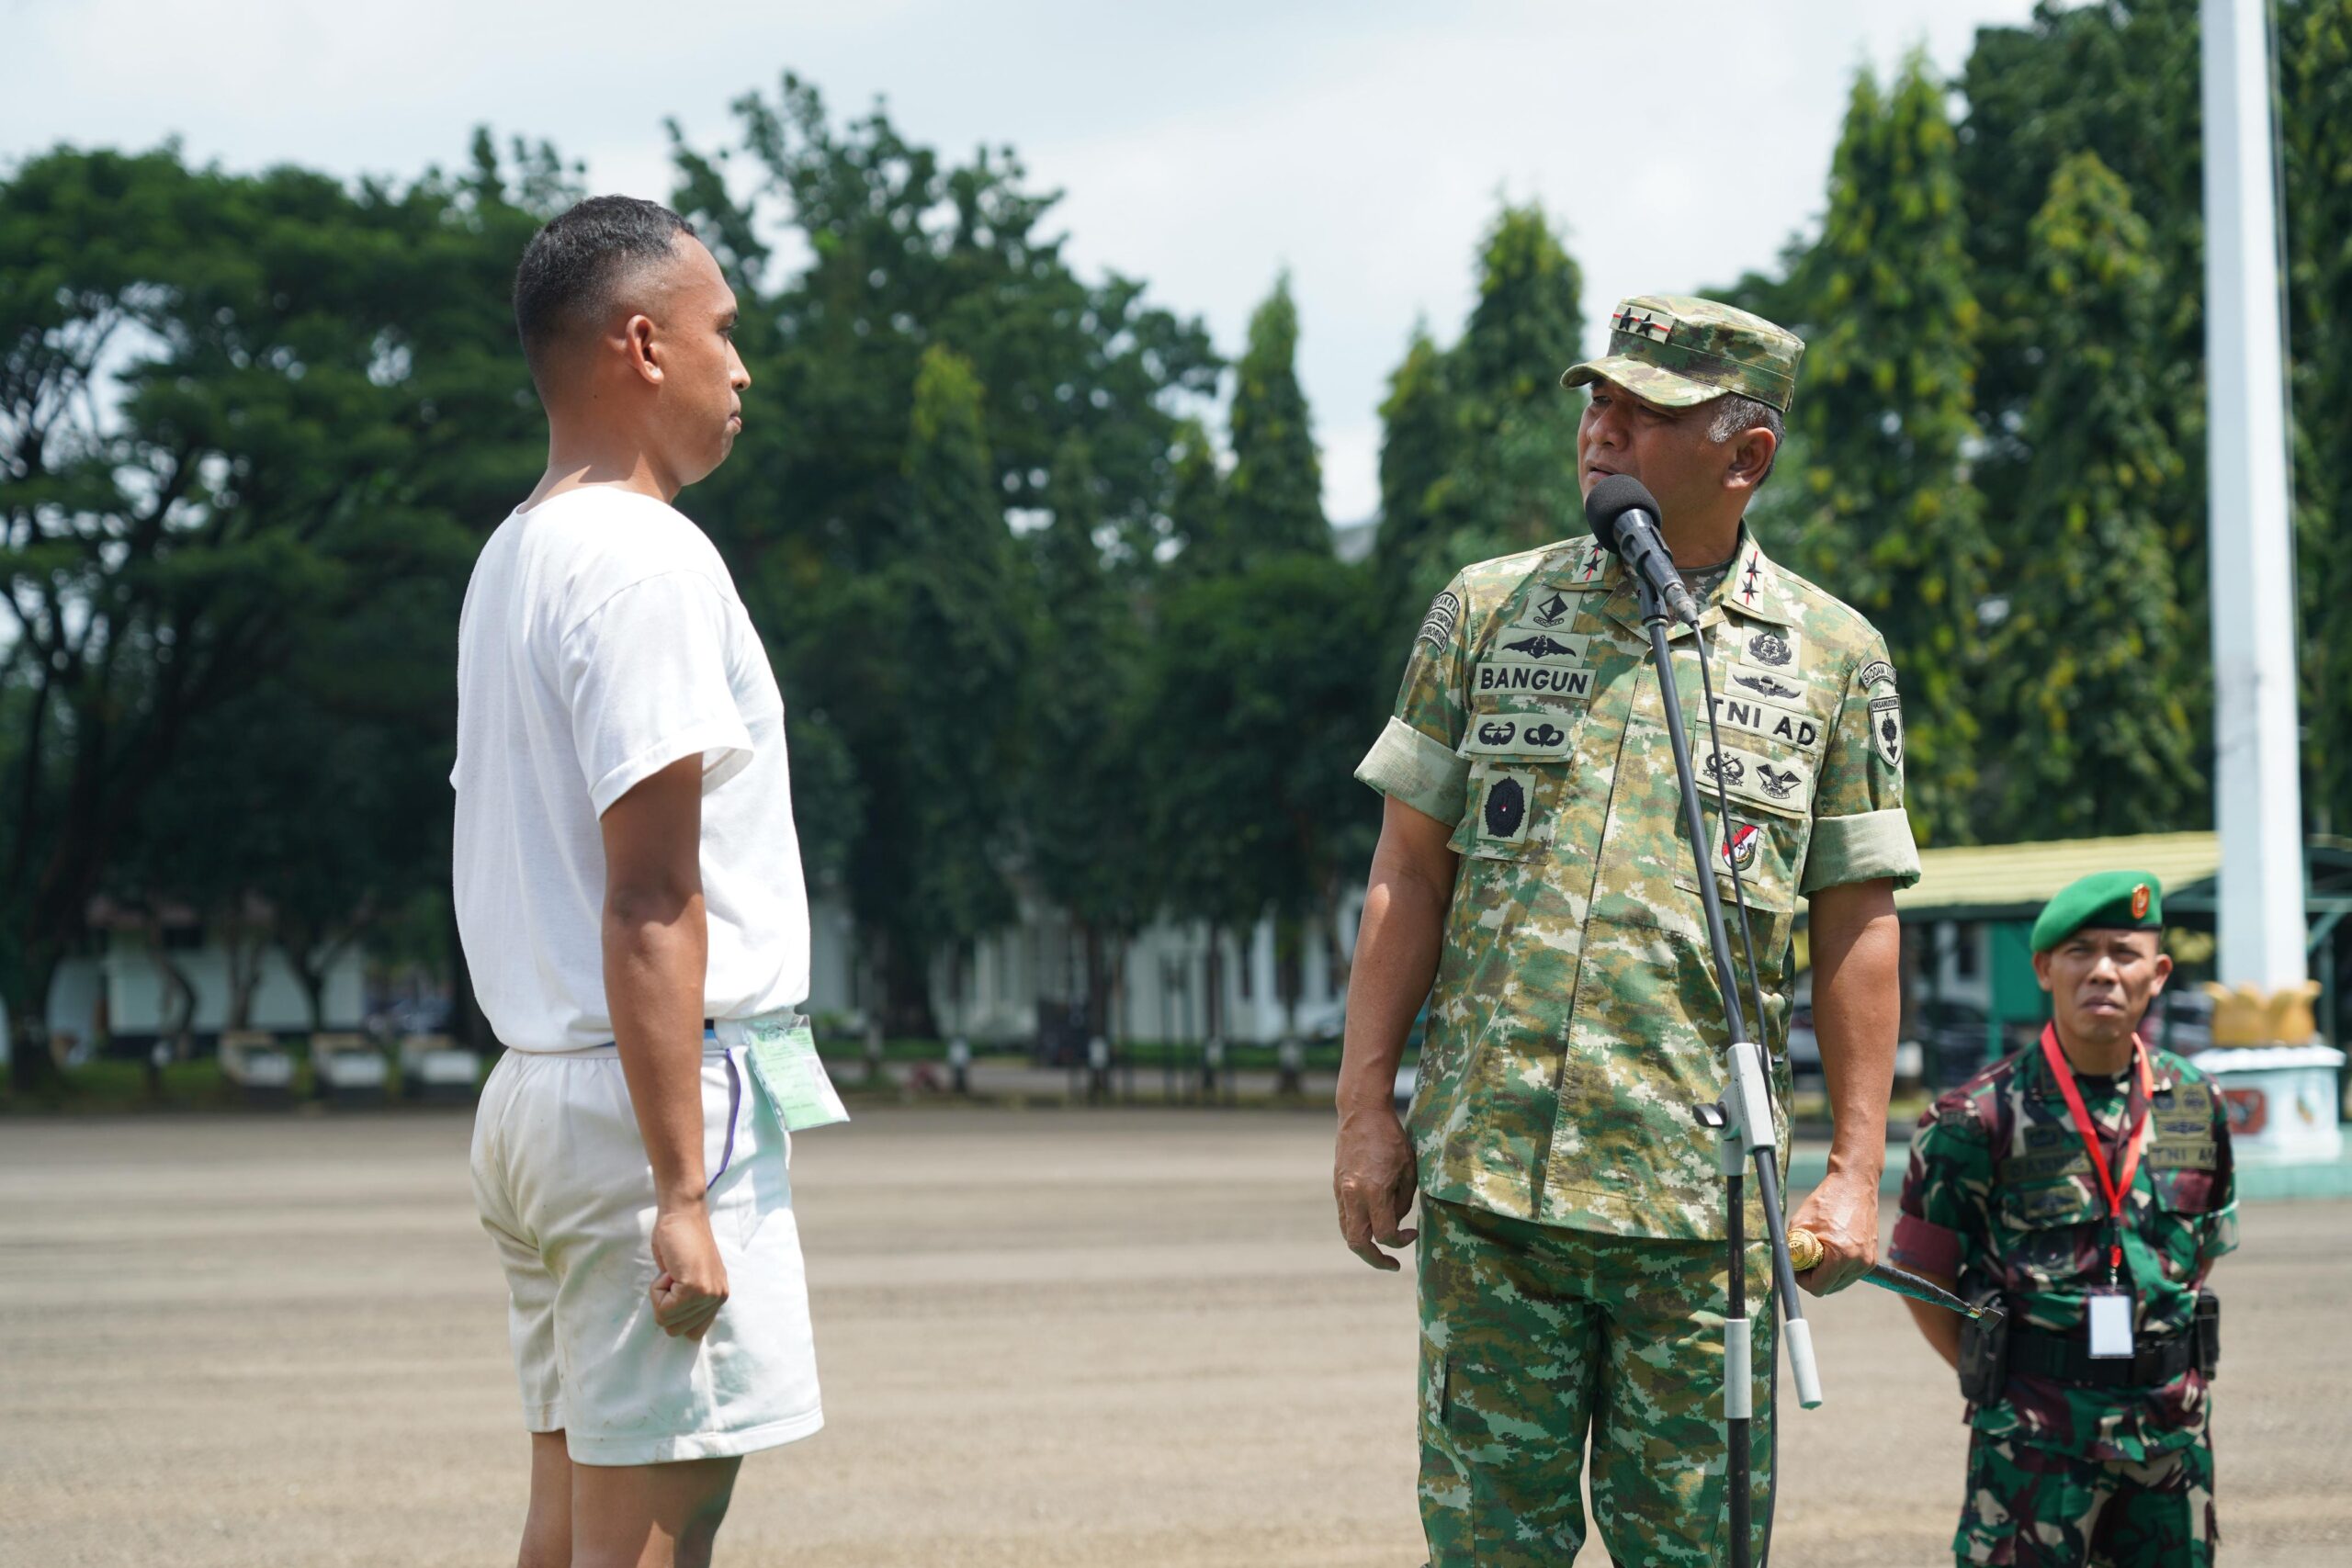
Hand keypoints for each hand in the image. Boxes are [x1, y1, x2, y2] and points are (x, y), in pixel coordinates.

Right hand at [649, 1202, 728, 1339]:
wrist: (682, 1214)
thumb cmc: (679, 1241)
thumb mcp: (688, 1279)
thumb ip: (688, 1301)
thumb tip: (675, 1325)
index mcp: (718, 1297)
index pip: (692, 1333)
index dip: (674, 1314)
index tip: (675, 1288)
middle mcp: (718, 1299)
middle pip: (676, 1331)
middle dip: (665, 1306)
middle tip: (673, 1277)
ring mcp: (709, 1294)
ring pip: (667, 1321)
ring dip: (660, 1297)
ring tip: (672, 1272)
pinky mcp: (695, 1289)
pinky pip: (663, 1308)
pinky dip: (657, 1290)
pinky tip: (669, 1270)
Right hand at [1334, 1100, 1419, 1270]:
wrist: (1362, 1112)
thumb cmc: (1391, 1138)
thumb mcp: (1408, 1169)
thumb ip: (1402, 1201)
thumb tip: (1395, 1221)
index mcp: (1374, 1190)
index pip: (1384, 1233)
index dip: (1401, 1241)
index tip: (1413, 1233)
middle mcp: (1353, 1194)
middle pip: (1357, 1243)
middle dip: (1375, 1259)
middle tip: (1392, 1264)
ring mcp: (1341, 1190)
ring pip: (1347, 1232)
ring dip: (1364, 1244)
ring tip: (1382, 1246)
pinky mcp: (1337, 1185)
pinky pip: (1345, 1216)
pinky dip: (1357, 1226)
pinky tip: (1373, 1222)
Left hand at [1786, 1170, 1877, 1295]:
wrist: (1854, 1184)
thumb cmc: (1825, 1201)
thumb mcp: (1800, 1224)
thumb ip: (1793, 1250)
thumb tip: (1787, 1269)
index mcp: (1842, 1255)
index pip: (1818, 1287)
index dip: (1802, 1280)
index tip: (1797, 1266)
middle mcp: (1859, 1262)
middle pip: (1830, 1288)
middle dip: (1815, 1277)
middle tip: (1806, 1257)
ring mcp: (1869, 1261)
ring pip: (1840, 1283)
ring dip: (1827, 1273)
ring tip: (1820, 1250)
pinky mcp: (1872, 1258)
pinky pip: (1850, 1273)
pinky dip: (1839, 1267)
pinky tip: (1832, 1249)